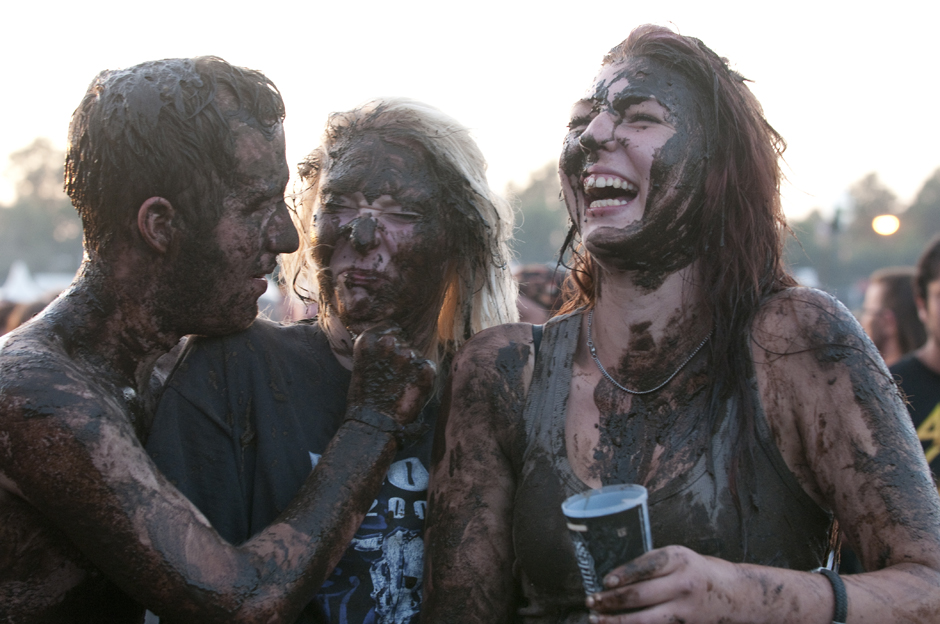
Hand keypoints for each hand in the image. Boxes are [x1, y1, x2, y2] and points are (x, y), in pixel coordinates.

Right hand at [346, 321, 435, 426]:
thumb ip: (378, 345)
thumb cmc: (366, 395)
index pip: (391, 327)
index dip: (392, 341)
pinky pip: (428, 367)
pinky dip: (423, 378)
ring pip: (416, 355)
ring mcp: (408, 356)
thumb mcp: (363, 362)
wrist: (372, 424)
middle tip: (392, 377)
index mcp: (369, 339)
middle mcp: (388, 343)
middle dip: (401, 356)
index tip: (387, 357)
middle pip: (405, 341)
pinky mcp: (425, 369)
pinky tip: (409, 390)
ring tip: (398, 386)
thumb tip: (394, 335)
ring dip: (412, 368)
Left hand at [585, 546, 736, 623]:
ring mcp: (684, 609)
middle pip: (640, 595)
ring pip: (644, 620)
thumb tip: (615, 577)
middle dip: (611, 600)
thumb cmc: (697, 570)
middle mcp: (682, 584)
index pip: (645, 567)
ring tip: (596, 619)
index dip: (623, 575)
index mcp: (679, 559)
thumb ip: (652, 564)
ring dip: (616, 621)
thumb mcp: (679, 557)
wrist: (734, 595)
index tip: (605, 582)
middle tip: (592, 601)